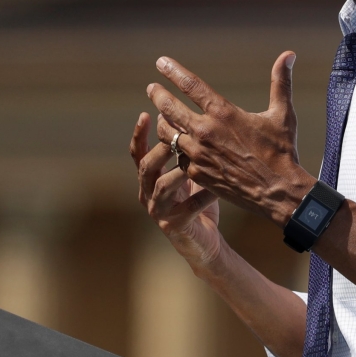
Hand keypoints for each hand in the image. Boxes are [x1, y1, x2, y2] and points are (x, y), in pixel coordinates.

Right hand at [129, 112, 221, 271]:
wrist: (204, 242)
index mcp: (149, 180)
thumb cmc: (197, 202)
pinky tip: (218, 187)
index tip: (145, 114)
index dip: (139, 134)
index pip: (137, 153)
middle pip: (145, 167)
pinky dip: (203, 195)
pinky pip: (189, 208)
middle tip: (176, 135)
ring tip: (193, 157)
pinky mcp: (174, 227)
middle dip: (159, 149)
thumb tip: (184, 117)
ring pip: (161, 186)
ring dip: (178, 170)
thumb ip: (183, 152)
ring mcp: (158, 212)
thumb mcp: (189, 174)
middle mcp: (147, 195)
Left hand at [146, 52, 315, 226]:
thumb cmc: (281, 152)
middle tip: (151, 88)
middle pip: (169, 107)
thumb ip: (280, 82)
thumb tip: (288, 54)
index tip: (161, 62)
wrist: (277, 192)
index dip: (173, 71)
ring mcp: (198, 154)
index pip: (191, 85)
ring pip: (167, 133)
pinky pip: (177, 157)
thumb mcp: (282, 114)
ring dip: (163, 122)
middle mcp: (205, 131)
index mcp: (223, 113)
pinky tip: (177, 145)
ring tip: (163, 116)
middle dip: (157, 95)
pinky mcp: (197, 173)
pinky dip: (175, 148)